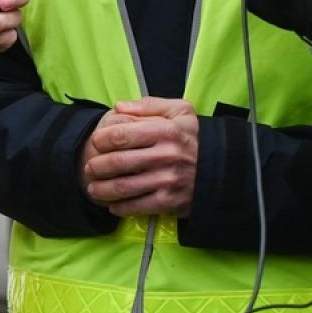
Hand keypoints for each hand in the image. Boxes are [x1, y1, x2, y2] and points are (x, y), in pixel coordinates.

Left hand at [81, 97, 198, 216]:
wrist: (222, 168)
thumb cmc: (194, 137)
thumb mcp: (180, 111)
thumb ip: (148, 105)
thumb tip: (118, 106)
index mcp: (165, 130)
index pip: (121, 134)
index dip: (102, 139)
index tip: (96, 142)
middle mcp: (166, 155)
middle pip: (118, 162)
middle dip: (96, 166)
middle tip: (89, 168)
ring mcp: (167, 180)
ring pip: (123, 187)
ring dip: (102, 189)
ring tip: (93, 188)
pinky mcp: (169, 201)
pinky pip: (137, 206)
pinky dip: (120, 207)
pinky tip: (112, 204)